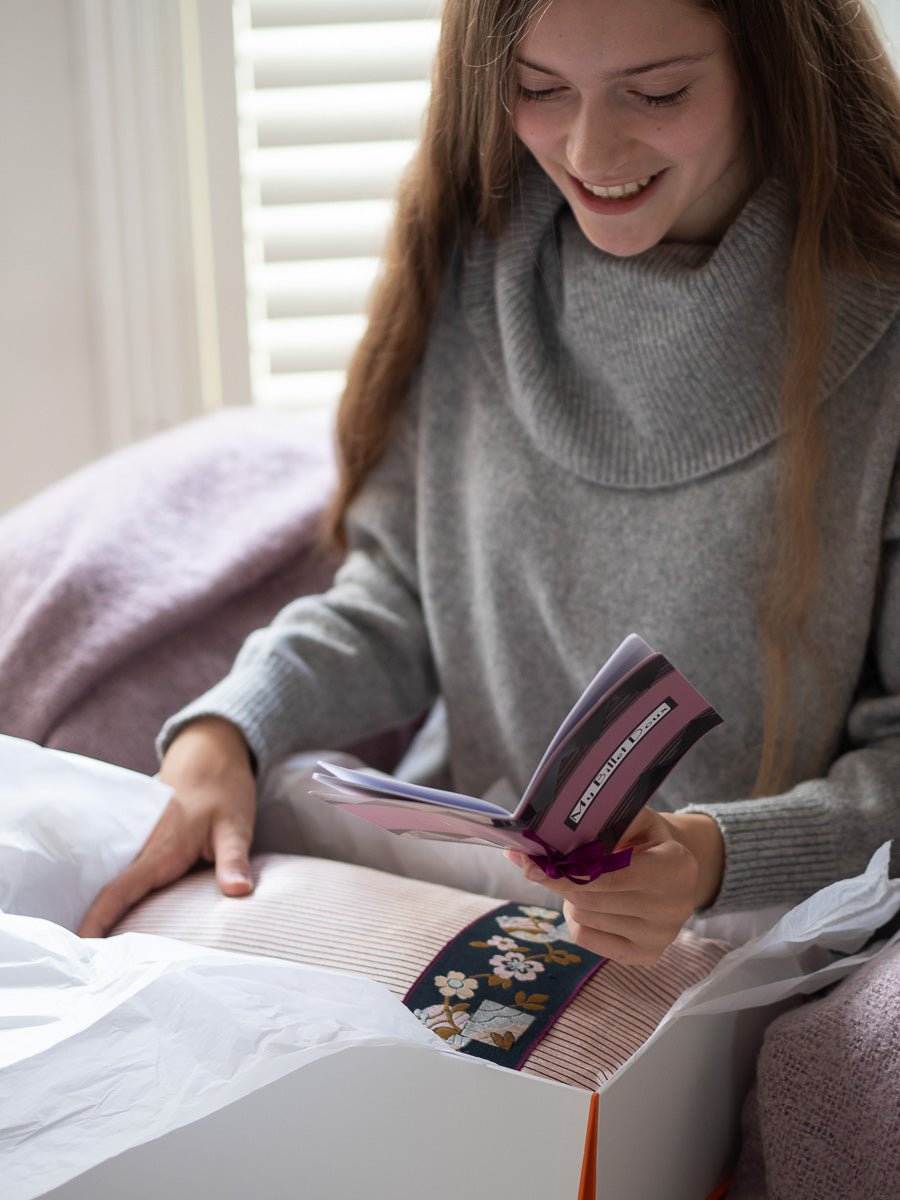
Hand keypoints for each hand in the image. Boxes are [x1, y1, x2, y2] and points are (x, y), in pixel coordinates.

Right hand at [78, 717, 257, 937]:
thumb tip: (239, 892)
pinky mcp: (150, 847)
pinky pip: (131, 878)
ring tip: (98, 959)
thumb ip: (234, 859)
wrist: (211, 756)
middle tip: (87, 971)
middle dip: (96, 930)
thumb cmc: (223, 790)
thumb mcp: (235, 824)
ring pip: (120, 887)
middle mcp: (145, 851)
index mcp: (161, 850)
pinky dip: (122, 901)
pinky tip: (122, 926)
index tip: (80, 945)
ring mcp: (145, 848)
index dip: (99, 918)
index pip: (121, 889)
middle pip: (113, 895)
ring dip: (108, 917)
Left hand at [505, 808, 723, 964]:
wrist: (676, 872)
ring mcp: (660, 937)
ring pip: (584, 916)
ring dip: (571, 897)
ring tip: (583, 881)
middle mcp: (674, 907)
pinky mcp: (645, 956)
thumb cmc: (646, 839)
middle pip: (590, 898)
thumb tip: (543, 831)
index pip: (611, 876)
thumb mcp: (633, 819)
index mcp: (676, 867)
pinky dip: (576, 918)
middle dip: (560, 880)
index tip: (530, 862)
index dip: (568, 870)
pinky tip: (590, 903)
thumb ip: (599, 822)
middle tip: (542, 864)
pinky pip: (586, 937)